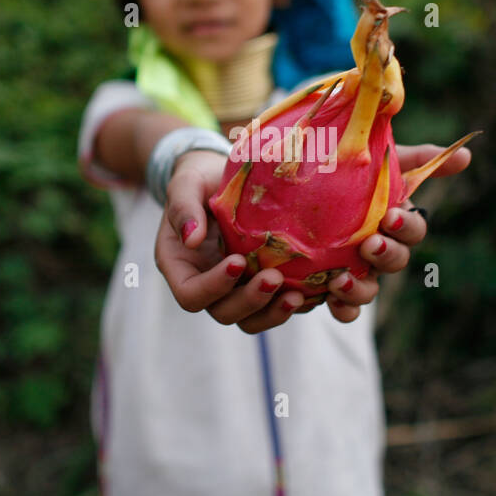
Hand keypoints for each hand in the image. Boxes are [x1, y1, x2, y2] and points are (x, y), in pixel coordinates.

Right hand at [155, 150, 309, 334]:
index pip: (191, 294)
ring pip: (251, 319)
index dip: (213, 287)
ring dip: (273, 312)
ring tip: (298, 296)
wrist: (221, 177)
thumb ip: (183, 207)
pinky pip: (274, 306)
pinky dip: (292, 304)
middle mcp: (207, 285)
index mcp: (181, 268)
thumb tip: (191, 239)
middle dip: (250, 300)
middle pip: (223, 312)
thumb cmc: (199, 180)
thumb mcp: (186, 184)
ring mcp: (235, 289)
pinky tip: (313, 293)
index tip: (237, 261)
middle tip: (275, 278)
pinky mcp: (260, 284)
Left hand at [321, 142, 473, 320]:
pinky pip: (346, 309)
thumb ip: (419, 158)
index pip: (413, 229)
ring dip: (361, 289)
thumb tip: (467, 157)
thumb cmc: (351, 173)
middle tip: (370, 245)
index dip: (406, 226)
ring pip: (371, 291)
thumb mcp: (382, 161)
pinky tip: (331, 300)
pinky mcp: (334, 288)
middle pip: (397, 261)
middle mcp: (381, 249)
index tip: (390, 216)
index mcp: (395, 221)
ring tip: (340, 280)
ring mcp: (360, 271)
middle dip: (387, 255)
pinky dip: (344, 309)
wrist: (305, 185)